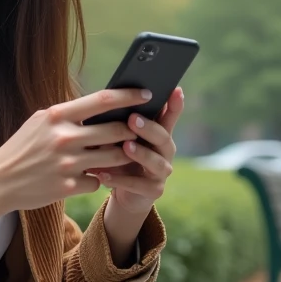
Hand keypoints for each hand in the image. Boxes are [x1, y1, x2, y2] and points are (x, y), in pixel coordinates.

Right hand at [0, 88, 152, 213]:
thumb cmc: (21, 149)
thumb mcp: (39, 123)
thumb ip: (67, 115)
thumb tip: (99, 107)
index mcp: (56, 116)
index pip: (102, 100)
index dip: (128, 96)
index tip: (146, 93)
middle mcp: (64, 138)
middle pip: (115, 131)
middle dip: (133, 131)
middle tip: (141, 130)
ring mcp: (67, 164)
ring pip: (113, 158)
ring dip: (121, 157)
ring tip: (122, 154)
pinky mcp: (68, 187)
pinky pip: (97, 181)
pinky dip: (97, 179)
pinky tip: (87, 177)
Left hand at [94, 87, 182, 216]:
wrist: (122, 190)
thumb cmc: (120, 156)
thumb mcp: (119, 138)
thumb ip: (119, 123)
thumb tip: (106, 101)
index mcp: (159, 134)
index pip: (169, 116)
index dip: (175, 105)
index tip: (176, 90)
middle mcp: (165, 151)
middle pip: (163, 137)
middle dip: (149, 127)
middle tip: (133, 119)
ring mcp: (162, 172)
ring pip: (155, 162)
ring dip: (140, 153)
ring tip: (125, 147)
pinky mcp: (154, 191)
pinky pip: (138, 185)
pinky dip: (120, 180)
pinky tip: (104, 175)